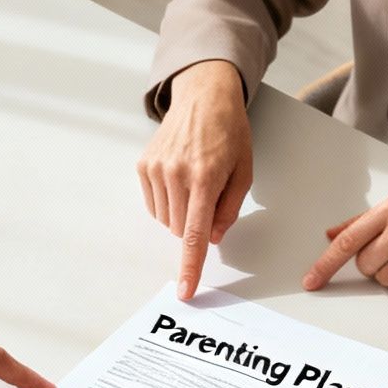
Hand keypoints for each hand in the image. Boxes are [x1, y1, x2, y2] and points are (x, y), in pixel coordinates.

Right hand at [137, 60, 252, 299]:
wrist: (203, 97)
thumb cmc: (229, 133)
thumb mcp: (244, 171)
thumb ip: (229, 209)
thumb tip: (213, 238)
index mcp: (205, 178)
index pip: (194, 234)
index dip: (191, 266)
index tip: (185, 290)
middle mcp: (175, 174)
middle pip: (180, 229)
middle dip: (196, 224)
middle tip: (209, 194)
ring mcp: (155, 169)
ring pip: (165, 220)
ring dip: (181, 213)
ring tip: (194, 181)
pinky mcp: (143, 165)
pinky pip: (154, 205)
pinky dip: (168, 202)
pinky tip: (179, 178)